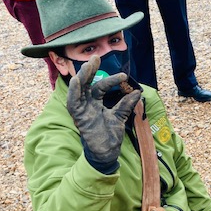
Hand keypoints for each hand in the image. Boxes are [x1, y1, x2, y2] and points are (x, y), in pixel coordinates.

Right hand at [66, 55, 140, 173]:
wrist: (107, 152)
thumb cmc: (110, 135)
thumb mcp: (120, 117)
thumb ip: (126, 105)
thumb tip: (138, 92)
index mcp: (96, 102)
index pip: (101, 86)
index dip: (111, 80)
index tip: (124, 76)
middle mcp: (87, 104)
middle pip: (87, 84)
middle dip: (90, 70)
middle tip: (96, 57)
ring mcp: (82, 110)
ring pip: (79, 90)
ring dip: (82, 77)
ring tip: (87, 66)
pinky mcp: (78, 117)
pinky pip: (73, 102)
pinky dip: (74, 92)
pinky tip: (77, 82)